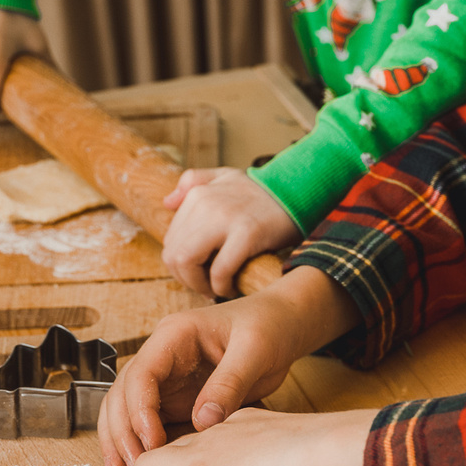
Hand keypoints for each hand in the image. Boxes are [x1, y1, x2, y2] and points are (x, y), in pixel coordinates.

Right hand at [98, 267, 359, 465]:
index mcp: (175, 334)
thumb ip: (229, 384)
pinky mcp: (176, 397)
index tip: (152, 442)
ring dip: (120, 440)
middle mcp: (161, 355)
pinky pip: (148, 420)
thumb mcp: (255, 350)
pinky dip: (137, 442)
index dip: (139, 410)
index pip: (141, 373)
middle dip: (121, 431)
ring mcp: (165, 377)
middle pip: (123, 393)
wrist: (279, 325)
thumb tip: (202, 422)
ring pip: (126, 408)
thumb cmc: (268, 327)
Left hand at [160, 167, 300, 297]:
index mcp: (198, 194)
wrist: (299, 190)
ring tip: (215, 288)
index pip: (170, 241)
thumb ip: (193, 182)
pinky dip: (222, 286)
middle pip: (174, 254)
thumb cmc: (261, 192)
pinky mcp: (248, 233)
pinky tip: (231, 287)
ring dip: (199, 284)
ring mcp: (226, 218)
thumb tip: (166, 203)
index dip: (180, 266)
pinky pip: (221, 270)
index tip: (199, 274)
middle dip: (186, 279)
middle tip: (204, 286)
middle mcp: (207, 204)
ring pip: (187, 262)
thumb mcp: (225, 176)